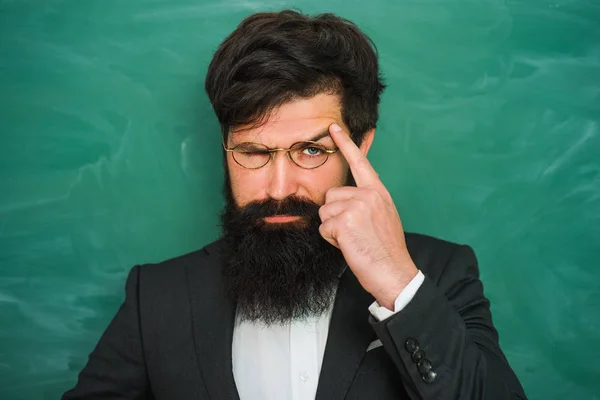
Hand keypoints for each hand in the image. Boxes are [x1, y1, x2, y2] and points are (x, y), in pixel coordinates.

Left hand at [319, 124, 418, 309]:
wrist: (394, 272)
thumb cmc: (386, 250)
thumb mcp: (383, 217)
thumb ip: (367, 202)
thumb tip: (344, 199)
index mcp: (378, 192)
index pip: (360, 163)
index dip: (346, 144)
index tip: (333, 127)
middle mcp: (368, 194)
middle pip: (331, 195)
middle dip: (335, 215)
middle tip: (355, 233)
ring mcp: (357, 206)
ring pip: (325, 212)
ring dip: (333, 229)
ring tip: (353, 239)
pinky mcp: (344, 221)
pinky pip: (324, 227)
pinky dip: (332, 240)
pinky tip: (349, 245)